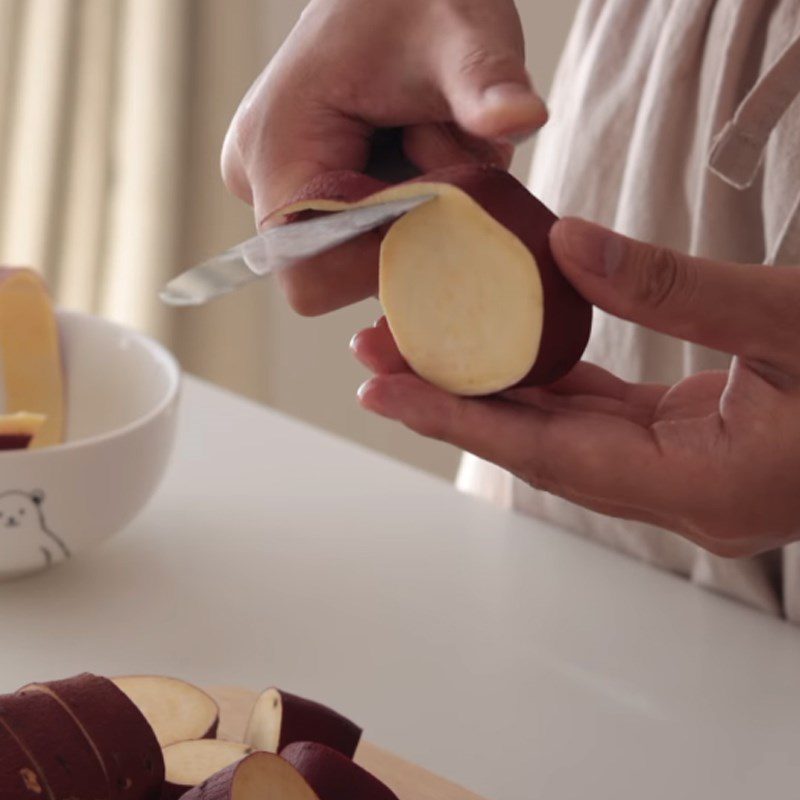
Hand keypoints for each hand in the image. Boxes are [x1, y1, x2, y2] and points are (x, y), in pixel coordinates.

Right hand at [222, 0, 545, 314]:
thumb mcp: (463, 34)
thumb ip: (485, 83)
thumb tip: (522, 117)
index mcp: (275, 148)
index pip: (312, 273)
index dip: (383, 265)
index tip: (439, 212)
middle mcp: (260, 177)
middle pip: (338, 271)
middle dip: (408, 235)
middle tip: (443, 159)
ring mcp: (281, 186)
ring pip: (358, 256)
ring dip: (416, 220)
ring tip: (431, 140)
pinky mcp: (308, 189)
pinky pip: (363, 234)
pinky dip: (409, 211)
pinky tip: (419, 150)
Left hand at [352, 220, 799, 556]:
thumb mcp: (793, 321)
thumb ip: (677, 288)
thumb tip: (567, 246)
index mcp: (705, 485)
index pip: (547, 453)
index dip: (460, 418)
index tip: (386, 387)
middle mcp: (679, 491)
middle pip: (538, 445)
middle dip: (455, 400)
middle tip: (379, 355)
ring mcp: (682, 472)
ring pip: (561, 430)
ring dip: (493, 389)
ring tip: (423, 345)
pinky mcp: (688, 443)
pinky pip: (597, 413)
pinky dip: (546, 381)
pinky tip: (504, 347)